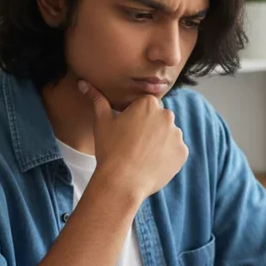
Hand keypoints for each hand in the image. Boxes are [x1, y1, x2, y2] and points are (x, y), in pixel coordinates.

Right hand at [79, 81, 187, 202]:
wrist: (122, 182)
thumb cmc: (110, 150)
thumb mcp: (101, 122)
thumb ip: (96, 99)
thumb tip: (82, 83)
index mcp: (148, 103)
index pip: (145, 106)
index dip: (135, 119)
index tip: (127, 131)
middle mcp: (167, 115)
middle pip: (158, 119)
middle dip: (149, 129)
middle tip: (133, 145)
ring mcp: (177, 134)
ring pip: (168, 135)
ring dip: (159, 142)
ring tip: (142, 156)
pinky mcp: (182, 152)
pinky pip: (175, 151)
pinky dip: (167, 156)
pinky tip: (151, 164)